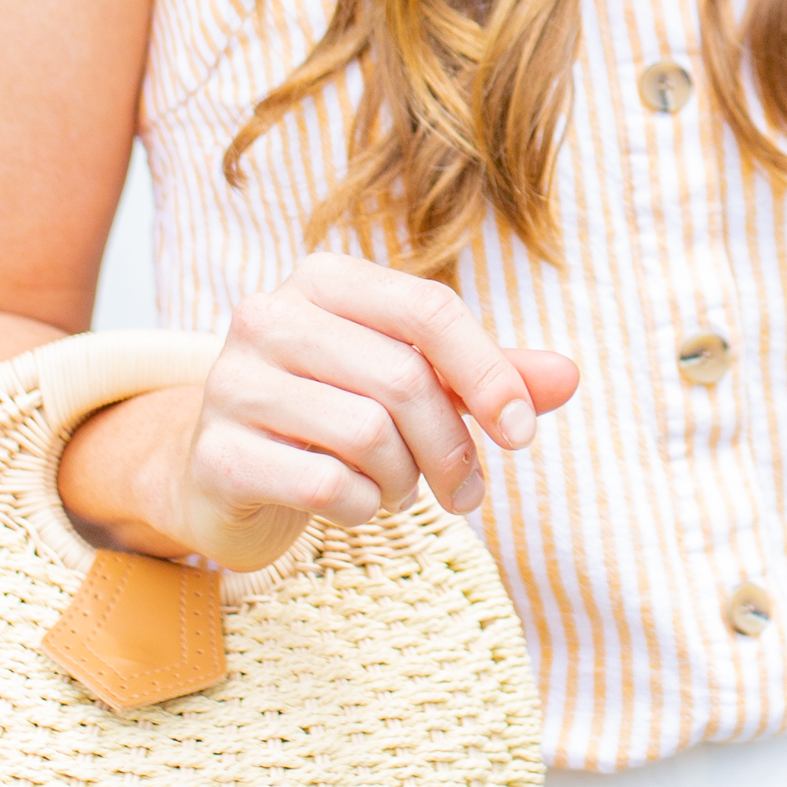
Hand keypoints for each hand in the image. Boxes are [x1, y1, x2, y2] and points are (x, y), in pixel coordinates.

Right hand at [123, 254, 577, 571]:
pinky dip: (360, 507)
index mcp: (323, 279)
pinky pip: (326, 486)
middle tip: (465, 490)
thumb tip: (570, 377)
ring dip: (403, 480)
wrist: (226, 475)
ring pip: (367, 434)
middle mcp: (269, 316)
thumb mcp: (414, 385)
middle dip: (451, 447)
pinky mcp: (217, 455)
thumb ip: (487, 377)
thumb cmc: (333, 416)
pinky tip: (350, 504)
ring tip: (394, 487)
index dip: (489, 373)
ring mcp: (232, 383)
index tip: (521, 434)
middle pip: (403, 378)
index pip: (428, 309)